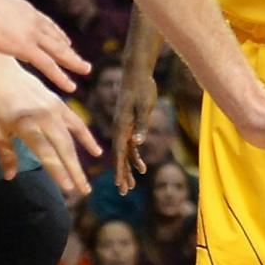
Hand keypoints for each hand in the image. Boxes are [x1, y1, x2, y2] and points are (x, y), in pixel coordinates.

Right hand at [0, 0, 90, 94]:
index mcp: (24, 9)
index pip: (46, 23)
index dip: (57, 34)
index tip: (66, 41)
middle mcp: (33, 20)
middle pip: (56, 38)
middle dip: (69, 50)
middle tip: (81, 60)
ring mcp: (31, 33)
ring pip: (58, 51)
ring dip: (74, 62)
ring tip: (86, 70)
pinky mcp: (26, 47)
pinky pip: (48, 65)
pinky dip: (60, 76)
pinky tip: (70, 86)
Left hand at [0, 53, 100, 197]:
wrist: (0, 72)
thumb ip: (5, 153)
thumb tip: (10, 177)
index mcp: (26, 124)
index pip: (46, 152)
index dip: (58, 171)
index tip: (68, 188)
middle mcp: (43, 117)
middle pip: (63, 148)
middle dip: (74, 171)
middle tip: (83, 192)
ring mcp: (54, 109)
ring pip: (71, 139)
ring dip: (80, 161)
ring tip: (85, 182)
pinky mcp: (59, 103)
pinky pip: (76, 123)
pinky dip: (86, 138)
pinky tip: (95, 152)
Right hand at [110, 67, 161, 193]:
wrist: (136, 72)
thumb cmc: (142, 87)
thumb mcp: (145, 106)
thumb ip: (142, 125)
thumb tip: (138, 143)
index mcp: (122, 126)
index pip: (120, 153)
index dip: (120, 170)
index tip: (120, 185)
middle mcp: (120, 129)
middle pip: (120, 156)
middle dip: (122, 175)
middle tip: (124, 192)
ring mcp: (124, 127)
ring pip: (125, 153)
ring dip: (128, 169)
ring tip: (131, 186)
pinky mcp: (130, 124)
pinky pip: (130, 145)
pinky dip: (134, 157)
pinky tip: (141, 167)